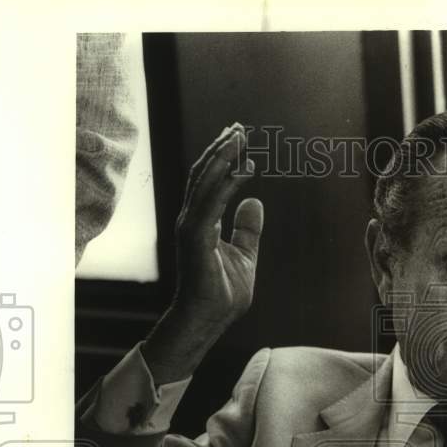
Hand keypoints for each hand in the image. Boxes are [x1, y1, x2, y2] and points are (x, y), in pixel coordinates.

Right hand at [142, 124, 264, 383]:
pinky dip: (226, 182)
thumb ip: (248, 228)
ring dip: (222, 156)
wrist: (209, 319)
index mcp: (201, 221)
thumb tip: (255, 201)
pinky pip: (211, 202)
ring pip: (204, 181)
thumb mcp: (245, 255)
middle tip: (239, 127)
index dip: (223, 158)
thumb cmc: (223, 293)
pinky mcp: (195, 237)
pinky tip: (243, 168)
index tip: (239, 138)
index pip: (210, 181)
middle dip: (222, 148)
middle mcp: (192, 219)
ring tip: (239, 136)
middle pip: (204, 173)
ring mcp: (191, 226)